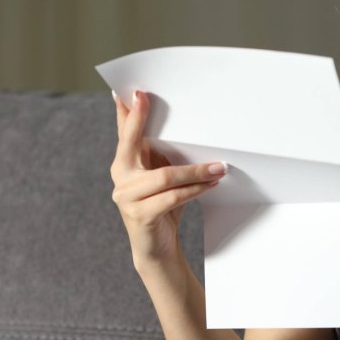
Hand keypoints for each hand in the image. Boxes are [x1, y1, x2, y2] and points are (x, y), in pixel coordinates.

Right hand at [109, 90, 226, 268]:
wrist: (156, 249)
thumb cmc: (163, 206)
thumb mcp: (162, 176)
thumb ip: (163, 156)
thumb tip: (188, 129)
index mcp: (125, 163)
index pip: (124, 132)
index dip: (127, 111)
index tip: (133, 90)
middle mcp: (120, 176)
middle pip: (131, 142)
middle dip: (139, 119)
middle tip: (146, 97)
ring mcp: (126, 197)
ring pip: (164, 175)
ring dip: (196, 171)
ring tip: (219, 167)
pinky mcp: (140, 215)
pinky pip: (172, 197)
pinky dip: (195, 189)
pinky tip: (212, 184)